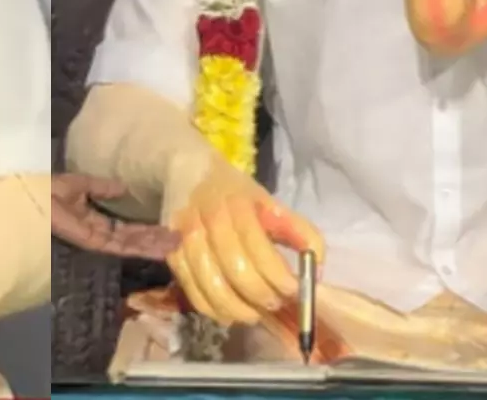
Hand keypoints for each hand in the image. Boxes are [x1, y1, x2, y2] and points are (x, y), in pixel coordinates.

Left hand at [52, 173, 181, 259]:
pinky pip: (119, 246)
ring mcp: (95, 239)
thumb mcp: (79, 184)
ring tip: (175, 244)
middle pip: (131, 239)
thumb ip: (101, 187)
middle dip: (154, 239)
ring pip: (129, 244)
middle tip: (180, 239)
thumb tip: (124, 187)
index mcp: (92, 219)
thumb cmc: (47, 189)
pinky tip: (154, 247)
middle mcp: (96, 232)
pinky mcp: (92, 241)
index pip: (124, 228)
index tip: (165, 227)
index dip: (144, 229)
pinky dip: (138, 247)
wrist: (32, 197)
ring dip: (152, 245)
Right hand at [163, 155, 324, 325]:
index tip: (293, 290)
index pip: (258, 247)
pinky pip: (192, 292)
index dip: (278, 276)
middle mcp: (207, 220)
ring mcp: (184, 239)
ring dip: (238, 308)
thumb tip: (316, 271)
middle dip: (261, 295)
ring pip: (211, 286)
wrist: (187, 174)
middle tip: (275, 303)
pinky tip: (230, 313)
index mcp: (237, 204)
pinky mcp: (170, 255)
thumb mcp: (271, 203)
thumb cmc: (236, 194)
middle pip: (235, 271)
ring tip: (254, 313)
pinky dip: (213, 310)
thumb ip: (300, 232)